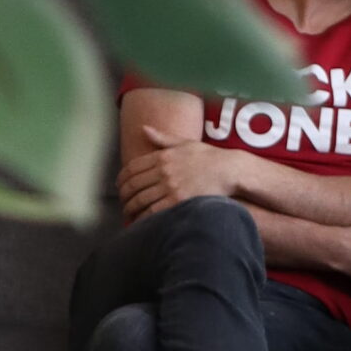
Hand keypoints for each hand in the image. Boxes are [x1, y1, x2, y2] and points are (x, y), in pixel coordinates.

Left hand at [118, 123, 242, 218]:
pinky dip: (143, 218)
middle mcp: (163, 171)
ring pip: (140, 200)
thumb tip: (143, 129)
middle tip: (122, 203)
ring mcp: (170, 187)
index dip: (121, 179)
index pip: (132, 168)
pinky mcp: (178, 202)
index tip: (119, 186)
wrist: (230, 171)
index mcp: (163, 156)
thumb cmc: (210, 157)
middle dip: (123, 196)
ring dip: (130, 209)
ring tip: (128, 214)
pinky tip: (140, 222)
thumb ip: (163, 138)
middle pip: (133, 185)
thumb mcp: (185, 143)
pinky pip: (153, 212)